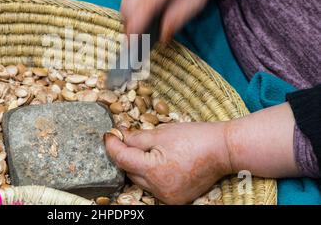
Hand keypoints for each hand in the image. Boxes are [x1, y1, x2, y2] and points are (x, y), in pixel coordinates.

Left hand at [105, 103, 299, 204]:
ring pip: (141, 181)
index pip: (122, 159)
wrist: (224, 150)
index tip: (107, 135)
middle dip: (125, 156)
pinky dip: (151, 176)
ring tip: (142, 150)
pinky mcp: (176, 199)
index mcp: (153, 170)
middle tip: (124, 139)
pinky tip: (154, 162)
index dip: (112, 145)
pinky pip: (155, 187)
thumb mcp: (161, 132)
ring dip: (138, 167)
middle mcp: (159, 189)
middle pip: (130, 172)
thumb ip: (137, 138)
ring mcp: (168, 196)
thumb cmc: (194, 137)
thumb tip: (120, 137)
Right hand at [121, 0, 217, 41]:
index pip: (143, 7)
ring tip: (141, 31)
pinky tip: (143, 15)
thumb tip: (162, 37)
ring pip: (123, 3)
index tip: (132, 45)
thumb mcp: (196, 1)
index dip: (135, 28)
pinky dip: (130, 10)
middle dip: (129, 26)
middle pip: (127, 7)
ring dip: (129, 19)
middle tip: (138, 43)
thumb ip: (177, 18)